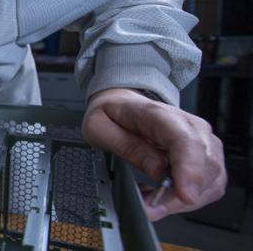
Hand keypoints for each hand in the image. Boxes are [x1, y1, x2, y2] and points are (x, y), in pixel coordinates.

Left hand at [82, 88, 224, 219]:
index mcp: (160, 114)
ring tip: (152, 202)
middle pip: (205, 165)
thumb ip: (128, 147)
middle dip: (181, 196)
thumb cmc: (114, 115)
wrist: (123, 105)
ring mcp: (203, 141)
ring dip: (184, 200)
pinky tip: (164, 196)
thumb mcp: (101, 128)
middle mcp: (190, 126)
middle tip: (151, 207)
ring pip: (212, 180)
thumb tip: (157, 170)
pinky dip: (189, 199)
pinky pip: (210, 186)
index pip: (186, 141)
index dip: (189, 170)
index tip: (185, 195)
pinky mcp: (206, 158)